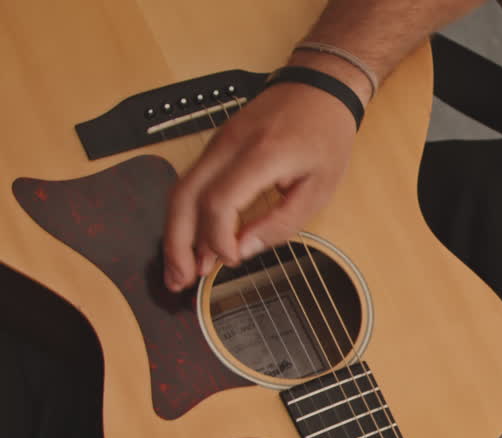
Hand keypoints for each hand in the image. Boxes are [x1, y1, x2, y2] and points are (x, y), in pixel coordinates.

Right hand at [163, 81, 358, 291]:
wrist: (318, 89)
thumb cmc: (324, 136)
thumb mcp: (319, 188)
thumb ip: (281, 223)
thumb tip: (243, 250)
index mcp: (261, 155)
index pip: (218, 201)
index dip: (217, 238)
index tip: (229, 261)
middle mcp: (229, 146)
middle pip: (184, 197)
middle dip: (177, 243)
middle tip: (180, 281)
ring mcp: (217, 143)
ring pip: (180, 190)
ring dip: (175, 233)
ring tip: (180, 271)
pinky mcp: (215, 146)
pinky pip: (192, 183)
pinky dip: (186, 216)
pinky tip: (193, 242)